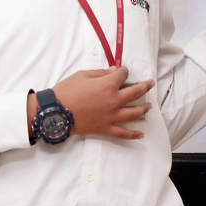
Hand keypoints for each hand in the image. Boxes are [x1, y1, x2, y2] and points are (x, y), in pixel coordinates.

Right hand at [27, 67, 154, 140]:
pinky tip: (141, 134)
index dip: (123, 71)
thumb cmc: (67, 90)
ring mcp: (111, 116)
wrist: (55, 112)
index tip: (121, 71)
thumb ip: (101, 73)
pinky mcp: (105, 128)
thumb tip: (114, 71)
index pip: (123, 75)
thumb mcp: (83, 75)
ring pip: (133, 113)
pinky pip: (122, 133)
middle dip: (145, 86)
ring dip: (143, 108)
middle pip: (135, 92)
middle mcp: (114, 100)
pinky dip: (132, 135)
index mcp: (108, 85)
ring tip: (149, 106)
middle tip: (150, 83)